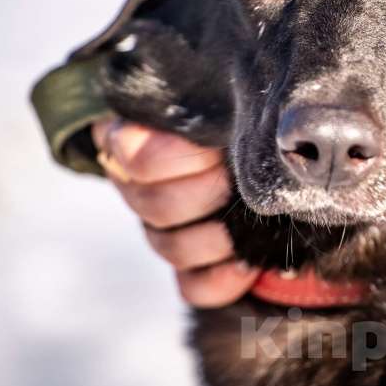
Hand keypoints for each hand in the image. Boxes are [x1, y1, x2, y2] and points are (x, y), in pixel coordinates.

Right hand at [92, 119, 255, 306]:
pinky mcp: (187, 266)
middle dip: (206, 194)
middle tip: (237, 177)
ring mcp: (160, 229)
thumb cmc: (224, 109)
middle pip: (156, 206)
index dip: (175, 158)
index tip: (213, 149)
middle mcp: (139, 188)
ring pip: (171, 247)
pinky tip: (247, 266)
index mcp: (134, 139)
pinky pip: (192, 287)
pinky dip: (221, 280)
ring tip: (250, 221)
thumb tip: (231, 114)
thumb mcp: (211, 98)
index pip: (135, 158)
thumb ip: (208, 104)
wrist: (250, 140)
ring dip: (216, 238)